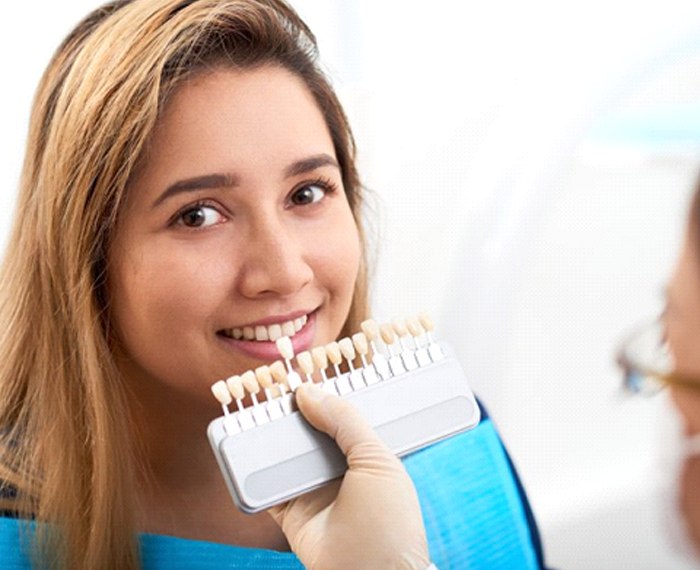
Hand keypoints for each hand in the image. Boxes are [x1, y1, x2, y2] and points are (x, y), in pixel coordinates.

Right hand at [267, 383, 430, 569]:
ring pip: (287, 454)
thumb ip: (345, 421)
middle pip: (311, 432)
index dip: (325, 396)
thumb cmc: (389, 521)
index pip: (343, 417)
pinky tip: (246, 443)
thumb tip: (309, 392)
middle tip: (274, 385)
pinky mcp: (291, 512)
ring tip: (255, 404)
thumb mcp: (376, 458)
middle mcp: (340, 470)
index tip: (305, 373)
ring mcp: (314, 490)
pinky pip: (267, 486)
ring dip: (271, 434)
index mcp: (368, 454)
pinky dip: (254, 470)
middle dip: (294, 411)